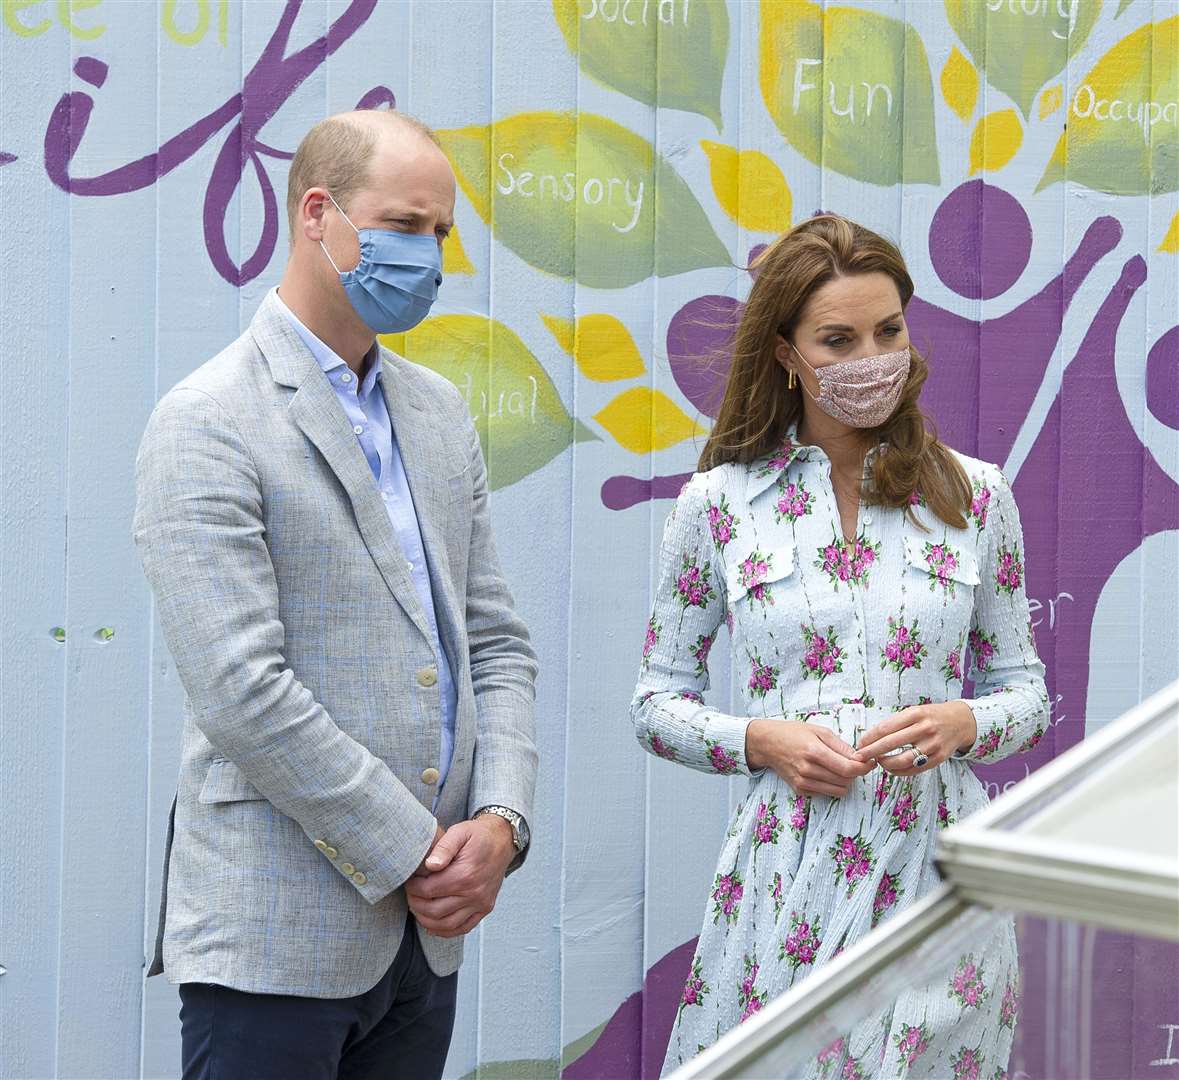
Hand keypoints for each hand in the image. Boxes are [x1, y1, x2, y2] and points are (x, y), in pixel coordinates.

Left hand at [404, 816, 515, 937]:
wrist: (502, 840)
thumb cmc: (478, 836)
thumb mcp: (460, 832)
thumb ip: (443, 847)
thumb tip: (430, 865)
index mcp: (465, 874)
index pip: (428, 890)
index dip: (413, 888)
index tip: (409, 881)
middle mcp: (474, 893)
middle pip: (434, 910)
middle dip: (416, 904)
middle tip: (410, 894)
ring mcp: (481, 903)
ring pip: (446, 924)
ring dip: (427, 920)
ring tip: (418, 908)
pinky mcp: (485, 908)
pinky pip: (463, 928)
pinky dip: (445, 931)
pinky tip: (434, 924)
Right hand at [745, 719, 874, 796]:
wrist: (767, 744)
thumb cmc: (793, 733)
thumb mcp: (819, 731)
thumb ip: (841, 746)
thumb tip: (860, 758)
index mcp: (814, 752)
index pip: (848, 769)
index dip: (864, 768)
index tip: (870, 762)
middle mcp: (808, 770)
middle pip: (846, 781)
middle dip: (855, 773)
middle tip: (853, 762)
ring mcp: (803, 782)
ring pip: (839, 790)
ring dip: (845, 780)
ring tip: (839, 767)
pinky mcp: (800, 790)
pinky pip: (826, 792)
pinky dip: (831, 784)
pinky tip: (825, 772)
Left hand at [853, 701, 976, 774]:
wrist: (962, 721)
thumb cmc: (932, 716)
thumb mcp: (915, 711)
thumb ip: (896, 723)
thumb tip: (871, 737)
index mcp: (915, 714)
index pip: (885, 727)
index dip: (870, 737)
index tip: (860, 743)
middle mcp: (924, 728)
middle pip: (891, 743)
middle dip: (871, 751)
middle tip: (859, 757)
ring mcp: (933, 745)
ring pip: (903, 760)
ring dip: (885, 763)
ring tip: (877, 762)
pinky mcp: (939, 758)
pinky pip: (915, 769)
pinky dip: (900, 771)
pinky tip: (891, 768)